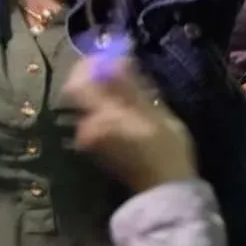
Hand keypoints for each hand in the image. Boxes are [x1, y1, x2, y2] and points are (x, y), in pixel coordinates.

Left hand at [65, 56, 196, 192]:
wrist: (163, 192)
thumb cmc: (167, 151)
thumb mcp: (157, 114)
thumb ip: (132, 87)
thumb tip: (118, 60)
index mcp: (105, 116)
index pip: (80, 81)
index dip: (89, 64)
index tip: (107, 54)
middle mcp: (89, 126)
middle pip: (78, 90)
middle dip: (91, 74)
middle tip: (112, 66)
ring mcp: (88, 138)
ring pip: (83, 103)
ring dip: (96, 89)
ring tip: (120, 83)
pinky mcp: (91, 146)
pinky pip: (90, 116)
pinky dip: (100, 104)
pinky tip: (120, 104)